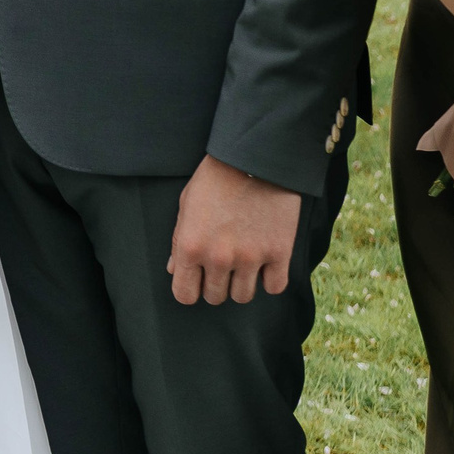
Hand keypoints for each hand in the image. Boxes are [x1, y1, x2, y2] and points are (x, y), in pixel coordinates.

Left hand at [166, 155, 302, 306]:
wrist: (255, 155)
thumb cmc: (216, 177)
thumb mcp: (187, 204)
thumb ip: (179, 240)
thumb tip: (175, 270)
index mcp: (191, 247)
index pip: (185, 295)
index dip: (191, 289)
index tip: (198, 280)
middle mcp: (219, 258)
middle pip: (215, 297)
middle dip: (217, 284)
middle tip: (223, 264)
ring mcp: (250, 258)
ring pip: (243, 296)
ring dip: (242, 283)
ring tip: (244, 261)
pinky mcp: (279, 252)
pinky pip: (275, 287)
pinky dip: (270, 279)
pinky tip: (266, 263)